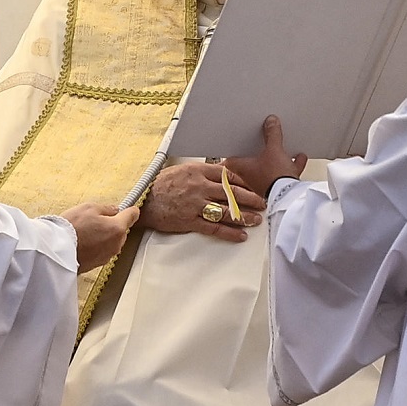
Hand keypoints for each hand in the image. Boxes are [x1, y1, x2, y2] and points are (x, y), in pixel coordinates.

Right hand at [61, 202, 137, 271]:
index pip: (132, 215)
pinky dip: (96, 246)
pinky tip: (83, 242)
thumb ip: (106, 208)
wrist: (57, 251)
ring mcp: (107, 255)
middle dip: (112, 225)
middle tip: (96, 219)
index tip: (128, 208)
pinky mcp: (98, 264)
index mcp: (117, 228)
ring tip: (86, 231)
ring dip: (103, 237)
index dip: (130, 210)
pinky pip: (102, 251)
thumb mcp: (88, 208)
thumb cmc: (72, 228)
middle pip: (121, 230)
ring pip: (111, 242)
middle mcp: (116, 244)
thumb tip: (113, 210)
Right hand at [140, 163, 265, 242]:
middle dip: (250, 198)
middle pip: (231, 193)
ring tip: (257, 220)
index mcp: (197, 171)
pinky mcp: (190, 221)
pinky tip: (241, 235)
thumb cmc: (161, 185)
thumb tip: (221, 172)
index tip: (255, 185)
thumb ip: (202, 172)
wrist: (143, 201)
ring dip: (244, 216)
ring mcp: (195, 205)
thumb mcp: (182, 170)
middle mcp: (199, 187)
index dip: (244, 181)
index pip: (227, 175)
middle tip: (263, 203)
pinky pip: (214, 228)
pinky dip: (229, 232)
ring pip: (226, 211)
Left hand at [222, 116, 305, 197]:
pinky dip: (290, 165)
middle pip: (252, 160)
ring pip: (268, 166)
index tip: (234, 141)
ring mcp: (265, 183)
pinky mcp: (278, 187)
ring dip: (275, 158)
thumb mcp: (274, 149)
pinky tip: (298, 158)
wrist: (290, 196)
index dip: (232, 149)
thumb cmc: (274, 177)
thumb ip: (272, 134)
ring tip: (282, 147)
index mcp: (243, 168)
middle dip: (258, 151)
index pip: (230, 159)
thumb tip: (270, 122)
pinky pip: (283, 173)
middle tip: (260, 141)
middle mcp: (251, 177)